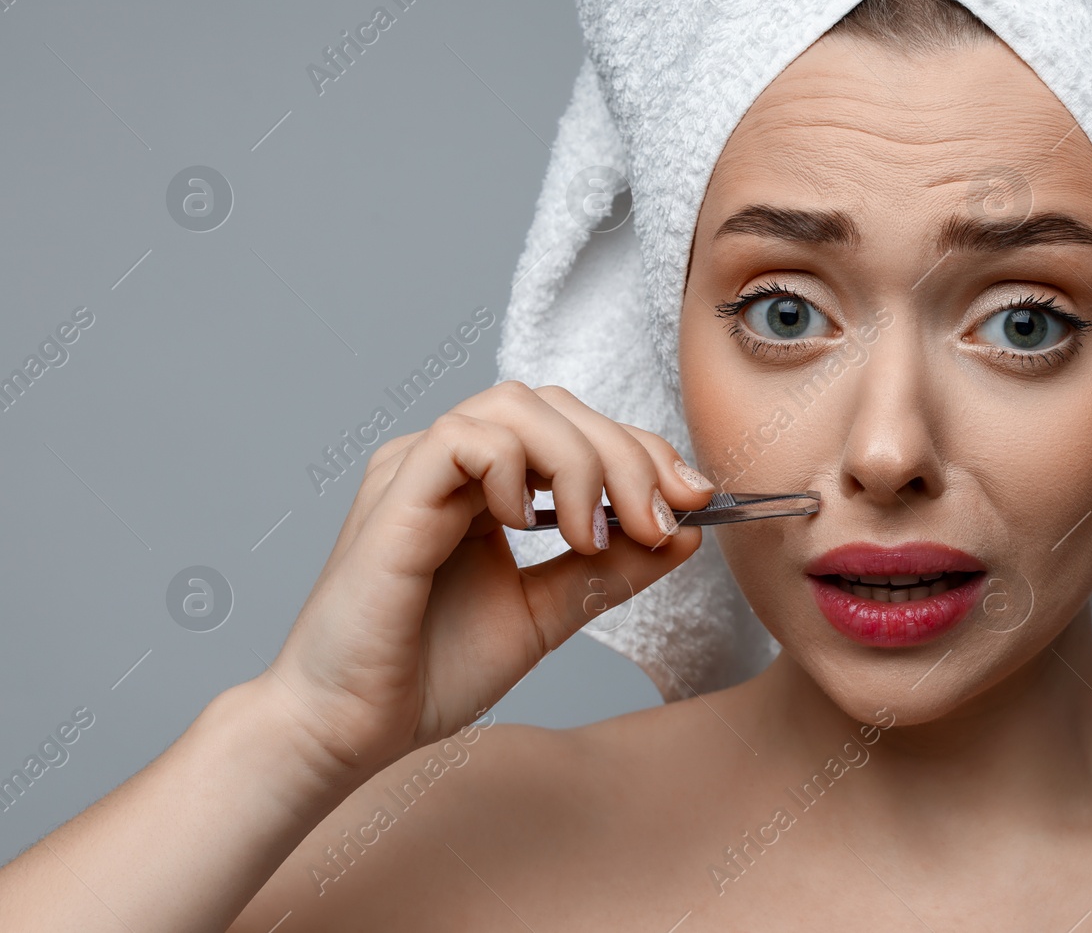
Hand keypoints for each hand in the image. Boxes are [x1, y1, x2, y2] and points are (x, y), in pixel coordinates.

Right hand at [263, 381, 713, 781]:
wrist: (351, 729)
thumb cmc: (430, 672)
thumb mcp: (548, 613)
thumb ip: (611, 570)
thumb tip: (688, 530)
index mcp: (483, 485)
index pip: (575, 430)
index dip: (642, 453)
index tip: (695, 501)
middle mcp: (449, 465)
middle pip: (554, 406)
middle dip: (627, 454)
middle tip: (660, 520)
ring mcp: (416, 470)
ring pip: (515, 406)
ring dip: (580, 461)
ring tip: (595, 533)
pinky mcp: (394, 494)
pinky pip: (464, 439)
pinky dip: (513, 471)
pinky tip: (527, 529)